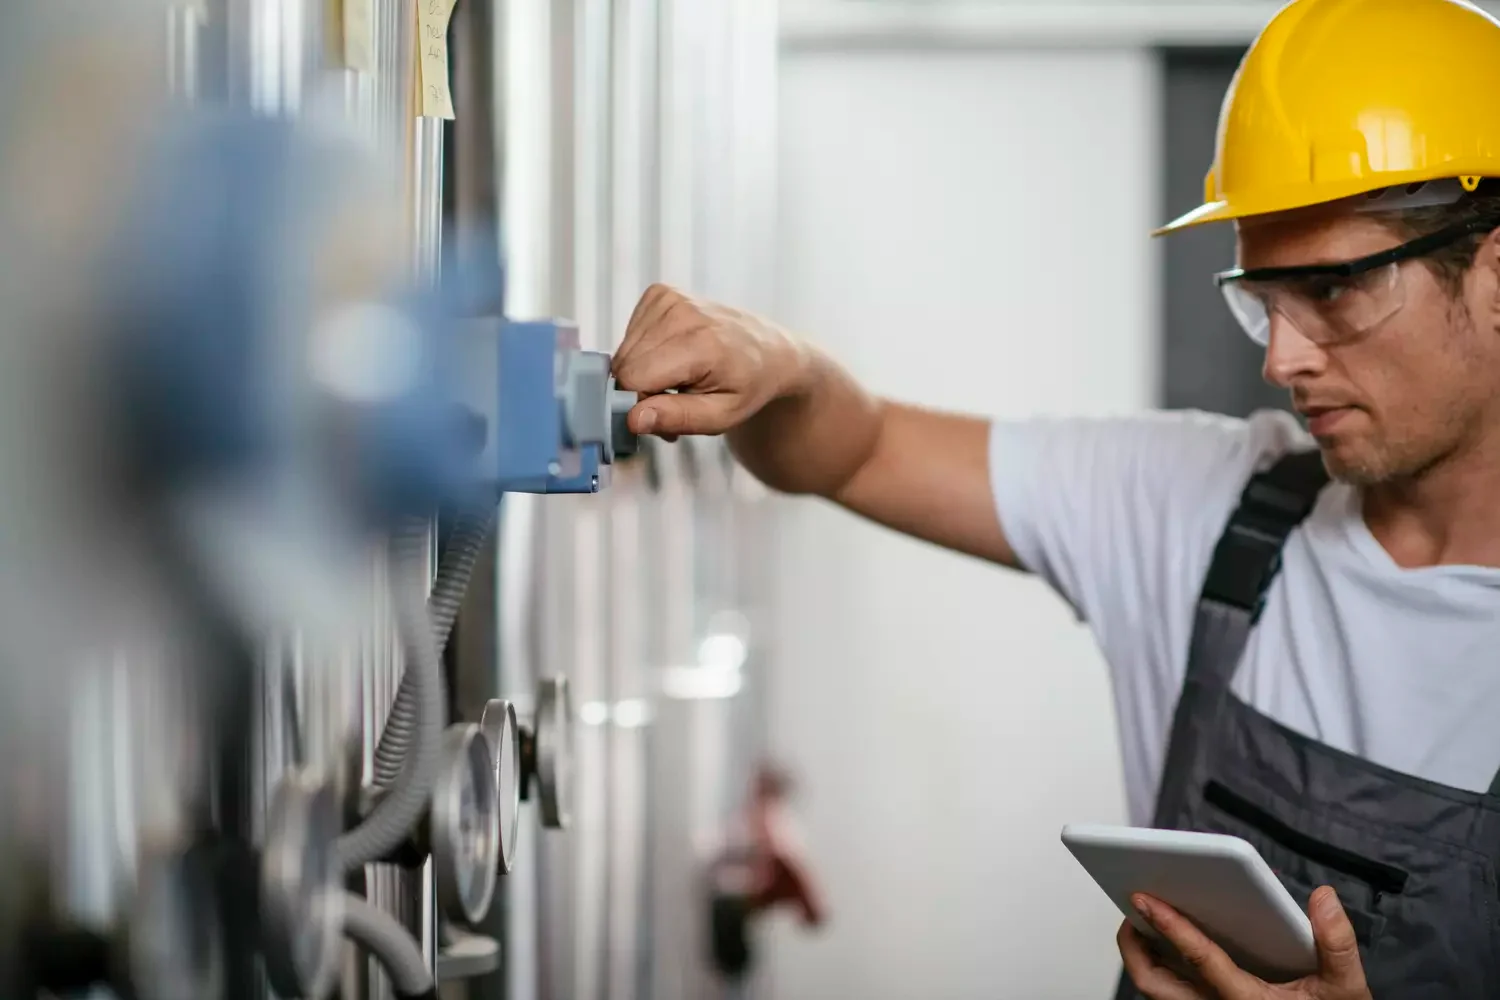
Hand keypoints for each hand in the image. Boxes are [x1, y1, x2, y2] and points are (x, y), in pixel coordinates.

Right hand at [612, 284, 807, 439]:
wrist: (768, 350)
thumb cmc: (747, 385)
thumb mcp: (721, 416)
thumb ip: (677, 417)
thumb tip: (633, 418)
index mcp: (699, 344)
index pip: (633, 380)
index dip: (640, 403)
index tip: (666, 412)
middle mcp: (681, 313)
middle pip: (624, 366)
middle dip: (641, 391)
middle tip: (675, 399)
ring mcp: (669, 298)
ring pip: (624, 352)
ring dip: (643, 373)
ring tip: (678, 379)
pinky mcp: (660, 293)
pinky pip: (630, 335)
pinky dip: (645, 352)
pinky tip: (672, 356)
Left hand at [1119, 887, 1370, 999]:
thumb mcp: (1345, 989)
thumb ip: (1337, 944)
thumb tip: (1324, 898)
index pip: (1201, 961)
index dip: (1172, 927)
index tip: (1146, 898)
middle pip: (1154, 983)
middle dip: (1133, 944)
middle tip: (1132, 907)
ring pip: (1155, 990)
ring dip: (1143, 954)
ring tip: (1141, 918)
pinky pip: (1170, 993)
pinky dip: (1161, 967)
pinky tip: (1165, 942)